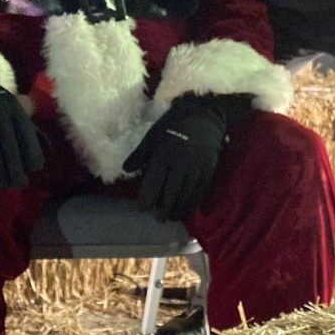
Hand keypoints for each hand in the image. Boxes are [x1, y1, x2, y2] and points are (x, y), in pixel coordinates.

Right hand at [0, 70, 43, 188]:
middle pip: (10, 146)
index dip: (32, 152)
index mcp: (15, 110)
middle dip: (16, 168)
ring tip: (3, 184)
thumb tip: (49, 147)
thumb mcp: (15, 109)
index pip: (26, 134)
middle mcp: (0, 115)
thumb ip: (31, 128)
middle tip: (20, 184)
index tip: (36, 168)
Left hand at [123, 96, 233, 221]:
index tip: (142, 208)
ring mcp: (196, 168)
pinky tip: (187, 210)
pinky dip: (193, 203)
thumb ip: (140, 154)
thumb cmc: (172, 125)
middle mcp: (180, 163)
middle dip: (163, 209)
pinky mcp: (208, 170)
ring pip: (186, 195)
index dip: (147, 198)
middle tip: (157, 219)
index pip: (154, 182)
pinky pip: (200, 191)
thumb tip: (125, 169)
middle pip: (171, 193)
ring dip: (178, 209)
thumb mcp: (153, 135)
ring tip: (171, 217)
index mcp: (163, 154)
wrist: (202, 116)